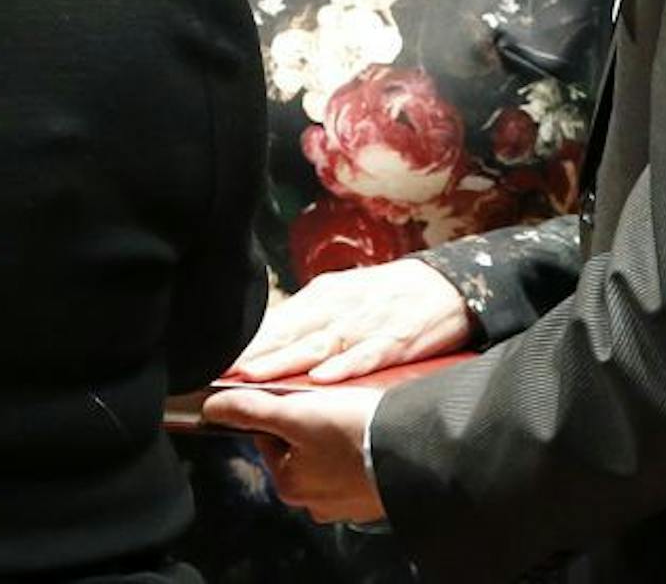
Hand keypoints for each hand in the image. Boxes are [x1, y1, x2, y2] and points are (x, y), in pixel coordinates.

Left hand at [201, 386, 384, 524]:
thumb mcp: (295, 413)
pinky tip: (370, 434)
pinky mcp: (372, 495)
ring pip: (328, 458)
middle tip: (332, 406)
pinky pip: (357, 467)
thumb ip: (250, 409)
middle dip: (310, 425)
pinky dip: (360, 450)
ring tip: (355, 417)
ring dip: (336, 437)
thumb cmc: (357, 435)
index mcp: (288, 484)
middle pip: (298, 448)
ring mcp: (344, 501)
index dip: (282, 410)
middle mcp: (312, 501)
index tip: (301, 399)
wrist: (415, 454)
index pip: (268, 437)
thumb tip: (212, 408)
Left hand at [231, 259, 471, 382]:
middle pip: (291, 333)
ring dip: (287, 361)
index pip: (277, 322)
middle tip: (223, 374)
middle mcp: (341, 306)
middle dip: (256, 355)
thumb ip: (307, 322)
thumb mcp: (343, 299)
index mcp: (324, 296)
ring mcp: (369, 322)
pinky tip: (323, 380)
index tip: (216, 362)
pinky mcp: (398, 338)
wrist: (449, 286)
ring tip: (255, 377)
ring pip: (321, 343)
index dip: (247, 344)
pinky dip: (345, 366)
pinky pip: (368, 355)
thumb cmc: (390, 296)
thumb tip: (267, 345)